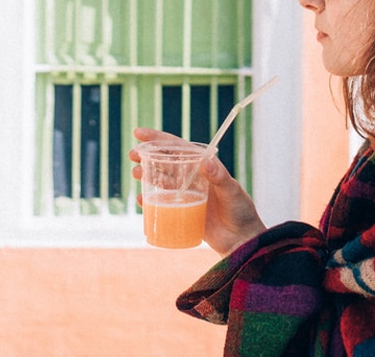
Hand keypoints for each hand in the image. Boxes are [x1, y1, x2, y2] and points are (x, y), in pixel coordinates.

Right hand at [130, 127, 266, 255]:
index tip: (139, 134)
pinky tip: (142, 199)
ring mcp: (186, 195)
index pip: (178, 148)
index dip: (158, 139)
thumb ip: (220, 177)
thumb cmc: (241, 212)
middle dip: (147, 155)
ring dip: (147, 175)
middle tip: (132, 154)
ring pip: (161, 181)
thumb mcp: (233, 191)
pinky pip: (162, 204)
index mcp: (203, 167)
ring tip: (136, 174)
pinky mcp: (183, 212)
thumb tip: (206, 161)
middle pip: (166, 162)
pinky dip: (150, 201)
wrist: (242, 240)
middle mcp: (192, 178)